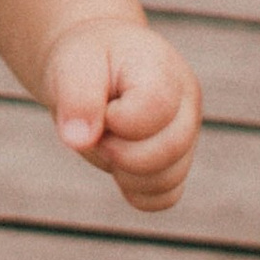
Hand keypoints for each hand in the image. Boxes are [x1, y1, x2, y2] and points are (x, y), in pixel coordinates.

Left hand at [39, 13, 200, 212]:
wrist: (92, 67)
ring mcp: (187, 136)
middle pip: (167, 151)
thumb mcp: (72, 66)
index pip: (156, 108)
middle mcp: (187, 104)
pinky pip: (164, 197)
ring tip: (108, 140)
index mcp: (165, 71)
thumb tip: (79, 141)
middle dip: (118, 150)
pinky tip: (118, 164)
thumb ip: (76, 98)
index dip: (116, 118)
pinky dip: (135, 190)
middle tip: (98, 128)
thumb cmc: (85, 62)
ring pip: (166, 180)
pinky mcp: (177, 163)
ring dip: (124, 171)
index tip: (100, 105)